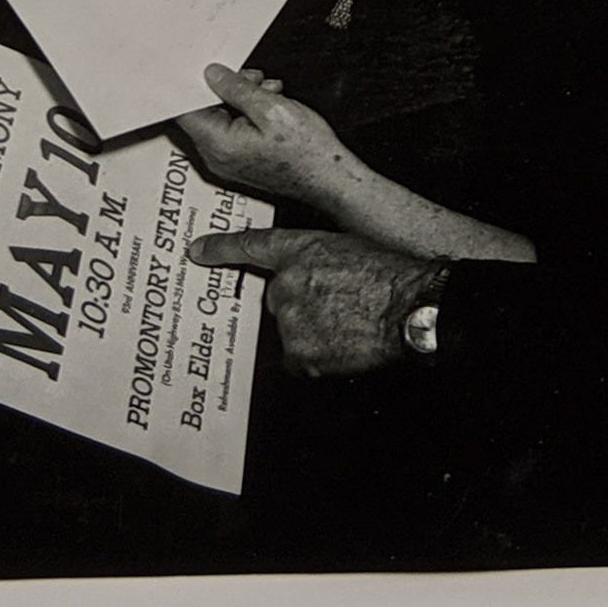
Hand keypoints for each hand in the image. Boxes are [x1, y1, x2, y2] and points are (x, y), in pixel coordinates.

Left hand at [175, 64, 360, 211]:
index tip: (204, 69)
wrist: (330, 178)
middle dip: (228, 88)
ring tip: (270, 93)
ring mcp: (229, 161)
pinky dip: (250, 114)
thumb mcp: (272, 108)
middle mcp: (218, 157)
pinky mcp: (243, 161)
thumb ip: (237, 89)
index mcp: (218, 144)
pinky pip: (235, 130)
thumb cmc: (307, 152)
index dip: (193, 85)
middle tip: (253, 80)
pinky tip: (272, 106)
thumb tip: (214, 76)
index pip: (185, 110)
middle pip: (206, 111)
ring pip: (223, 118)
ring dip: (243, 99)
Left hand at [187, 227, 439, 376]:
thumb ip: (318, 261)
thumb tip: (310, 280)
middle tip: (338, 308)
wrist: (409, 305)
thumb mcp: (348, 249)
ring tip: (350, 325)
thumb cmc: (390, 274)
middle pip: (278, 301)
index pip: (251, 246)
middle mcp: (285, 284)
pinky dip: (318, 358)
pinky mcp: (300, 354)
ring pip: (291, 332)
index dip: (221, 249)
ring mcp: (289, 321)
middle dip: (302, 306)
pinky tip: (344, 346)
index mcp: (299, 251)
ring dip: (313, 332)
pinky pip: (301, 361)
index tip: (197, 252)